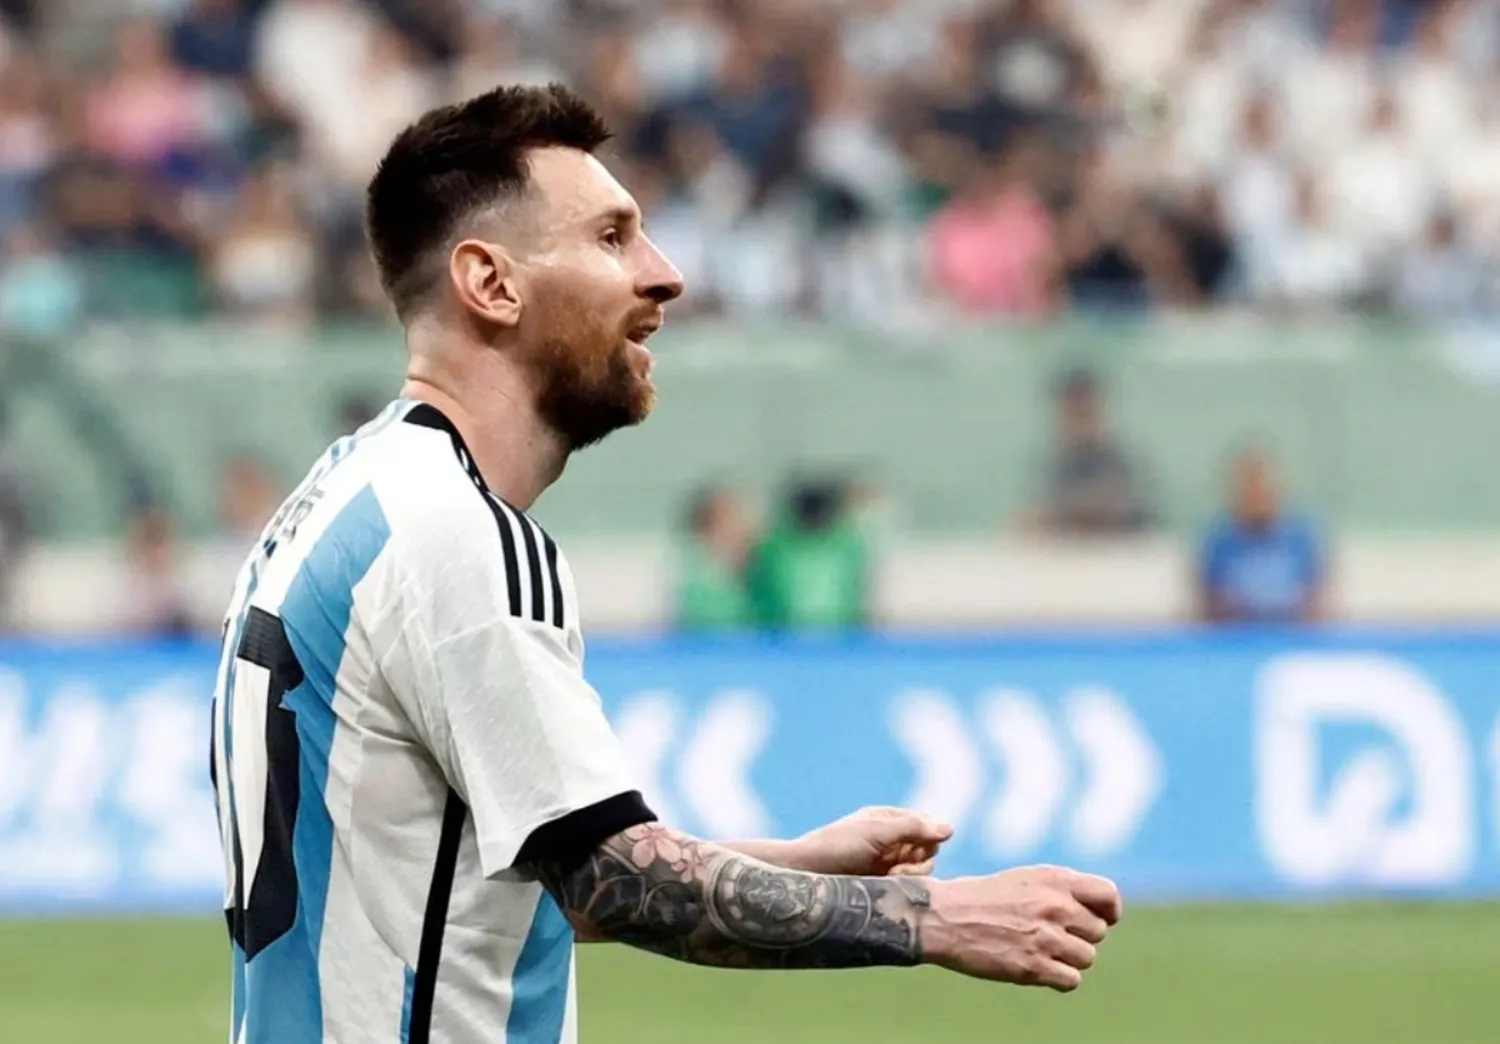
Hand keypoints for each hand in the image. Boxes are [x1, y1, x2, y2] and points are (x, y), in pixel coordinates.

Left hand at [795, 806, 952, 876]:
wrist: (806, 874)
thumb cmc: (838, 846)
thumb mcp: (877, 832)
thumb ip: (914, 828)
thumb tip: (950, 829)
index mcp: (888, 820)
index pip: (927, 825)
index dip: (928, 837)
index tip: (916, 847)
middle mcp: (890, 840)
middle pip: (928, 849)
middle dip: (920, 859)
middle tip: (900, 867)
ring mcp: (886, 863)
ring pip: (921, 870)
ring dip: (912, 874)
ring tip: (891, 878)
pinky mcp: (882, 885)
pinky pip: (907, 885)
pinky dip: (903, 886)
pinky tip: (888, 887)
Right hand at [922, 865, 1122, 991]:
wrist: (942, 917)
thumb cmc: (981, 897)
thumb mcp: (1024, 878)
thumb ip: (1061, 889)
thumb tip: (1099, 910)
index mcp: (1054, 879)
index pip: (1108, 895)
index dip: (1109, 911)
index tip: (1100, 919)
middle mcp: (1055, 906)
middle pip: (1098, 932)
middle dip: (1080, 936)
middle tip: (1052, 936)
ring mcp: (1045, 937)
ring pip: (1086, 958)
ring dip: (1068, 958)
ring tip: (1040, 950)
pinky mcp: (1033, 967)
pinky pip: (1071, 980)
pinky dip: (1059, 978)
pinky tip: (1038, 968)